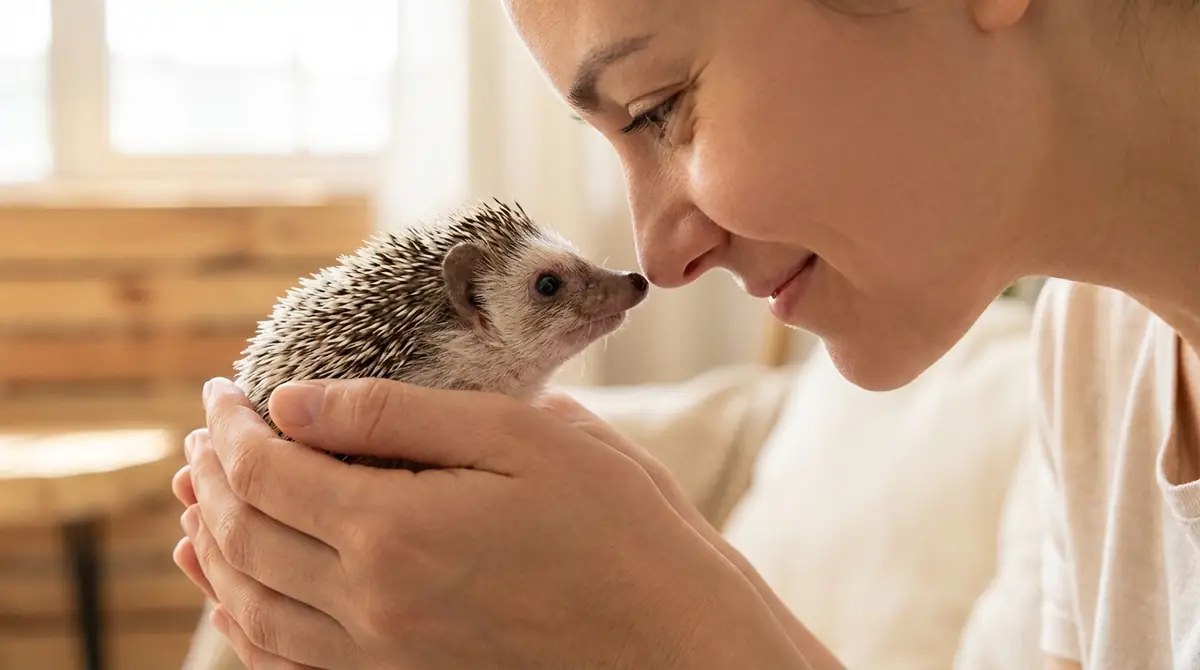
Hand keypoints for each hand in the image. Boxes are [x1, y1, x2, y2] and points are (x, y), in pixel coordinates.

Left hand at [173, 377, 807, 669]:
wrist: (669, 638)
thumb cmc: (613, 526)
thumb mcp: (519, 437)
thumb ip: (397, 416)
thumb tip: (294, 403)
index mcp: (393, 530)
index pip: (267, 470)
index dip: (230, 424)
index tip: (219, 388)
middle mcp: (368, 603)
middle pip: (245, 534)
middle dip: (212, 475)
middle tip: (205, 432)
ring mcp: (380, 655)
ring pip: (250, 602)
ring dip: (211, 545)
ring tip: (196, 501)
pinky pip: (285, 656)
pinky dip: (242, 617)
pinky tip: (232, 590)